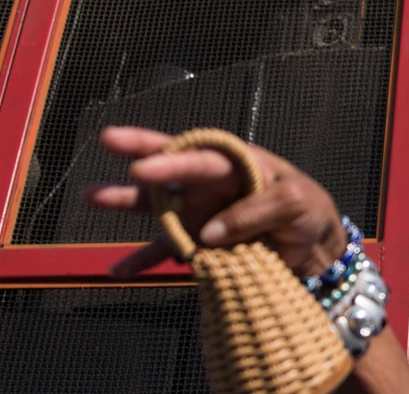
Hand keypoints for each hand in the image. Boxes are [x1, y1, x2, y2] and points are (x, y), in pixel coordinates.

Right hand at [87, 126, 346, 279]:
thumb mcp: (295, 203)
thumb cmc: (309, 211)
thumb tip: (209, 233)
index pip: (200, 156)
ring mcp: (201, 213)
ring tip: (92, 196)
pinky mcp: (200, 244)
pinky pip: (165, 251)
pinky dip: (143, 260)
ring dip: (125, 202)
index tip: (142, 167)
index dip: (170, 159)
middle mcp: (212, 184)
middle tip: (106, 139)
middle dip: (139, 154)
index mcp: (237, 164)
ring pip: (158, 206)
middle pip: (171, 168)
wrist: (315, 249)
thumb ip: (254, 213)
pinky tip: (119, 269)